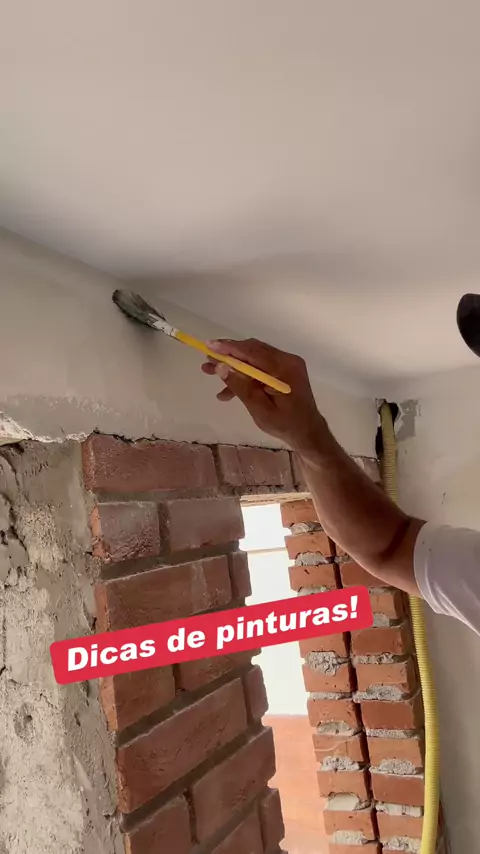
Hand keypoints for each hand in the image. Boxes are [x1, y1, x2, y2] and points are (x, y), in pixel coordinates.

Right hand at [202, 338, 325, 452]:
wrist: (308, 432)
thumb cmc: (285, 425)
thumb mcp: (259, 410)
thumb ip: (241, 387)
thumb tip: (221, 367)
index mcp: (284, 369)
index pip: (252, 352)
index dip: (229, 348)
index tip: (209, 346)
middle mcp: (287, 360)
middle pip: (252, 351)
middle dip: (228, 356)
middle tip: (207, 361)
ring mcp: (287, 364)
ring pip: (254, 358)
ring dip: (233, 366)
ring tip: (210, 372)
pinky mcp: (284, 370)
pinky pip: (260, 367)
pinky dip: (245, 376)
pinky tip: (227, 392)